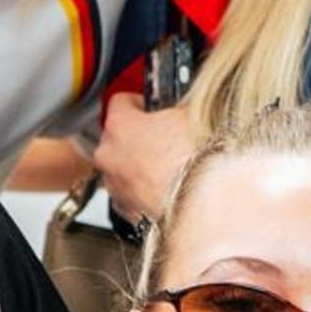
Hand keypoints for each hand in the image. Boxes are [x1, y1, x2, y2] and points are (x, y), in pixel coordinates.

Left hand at [92, 91, 196, 225]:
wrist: (201, 205)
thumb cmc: (193, 162)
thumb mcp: (192, 117)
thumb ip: (177, 109)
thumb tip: (183, 108)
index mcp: (119, 125)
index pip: (120, 101)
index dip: (139, 102)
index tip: (150, 105)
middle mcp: (108, 156)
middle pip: (118, 136)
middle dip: (140, 135)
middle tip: (165, 136)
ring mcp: (114, 186)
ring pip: (123, 167)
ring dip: (142, 164)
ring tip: (172, 165)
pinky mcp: (126, 210)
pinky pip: (132, 192)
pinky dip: (146, 189)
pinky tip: (170, 186)